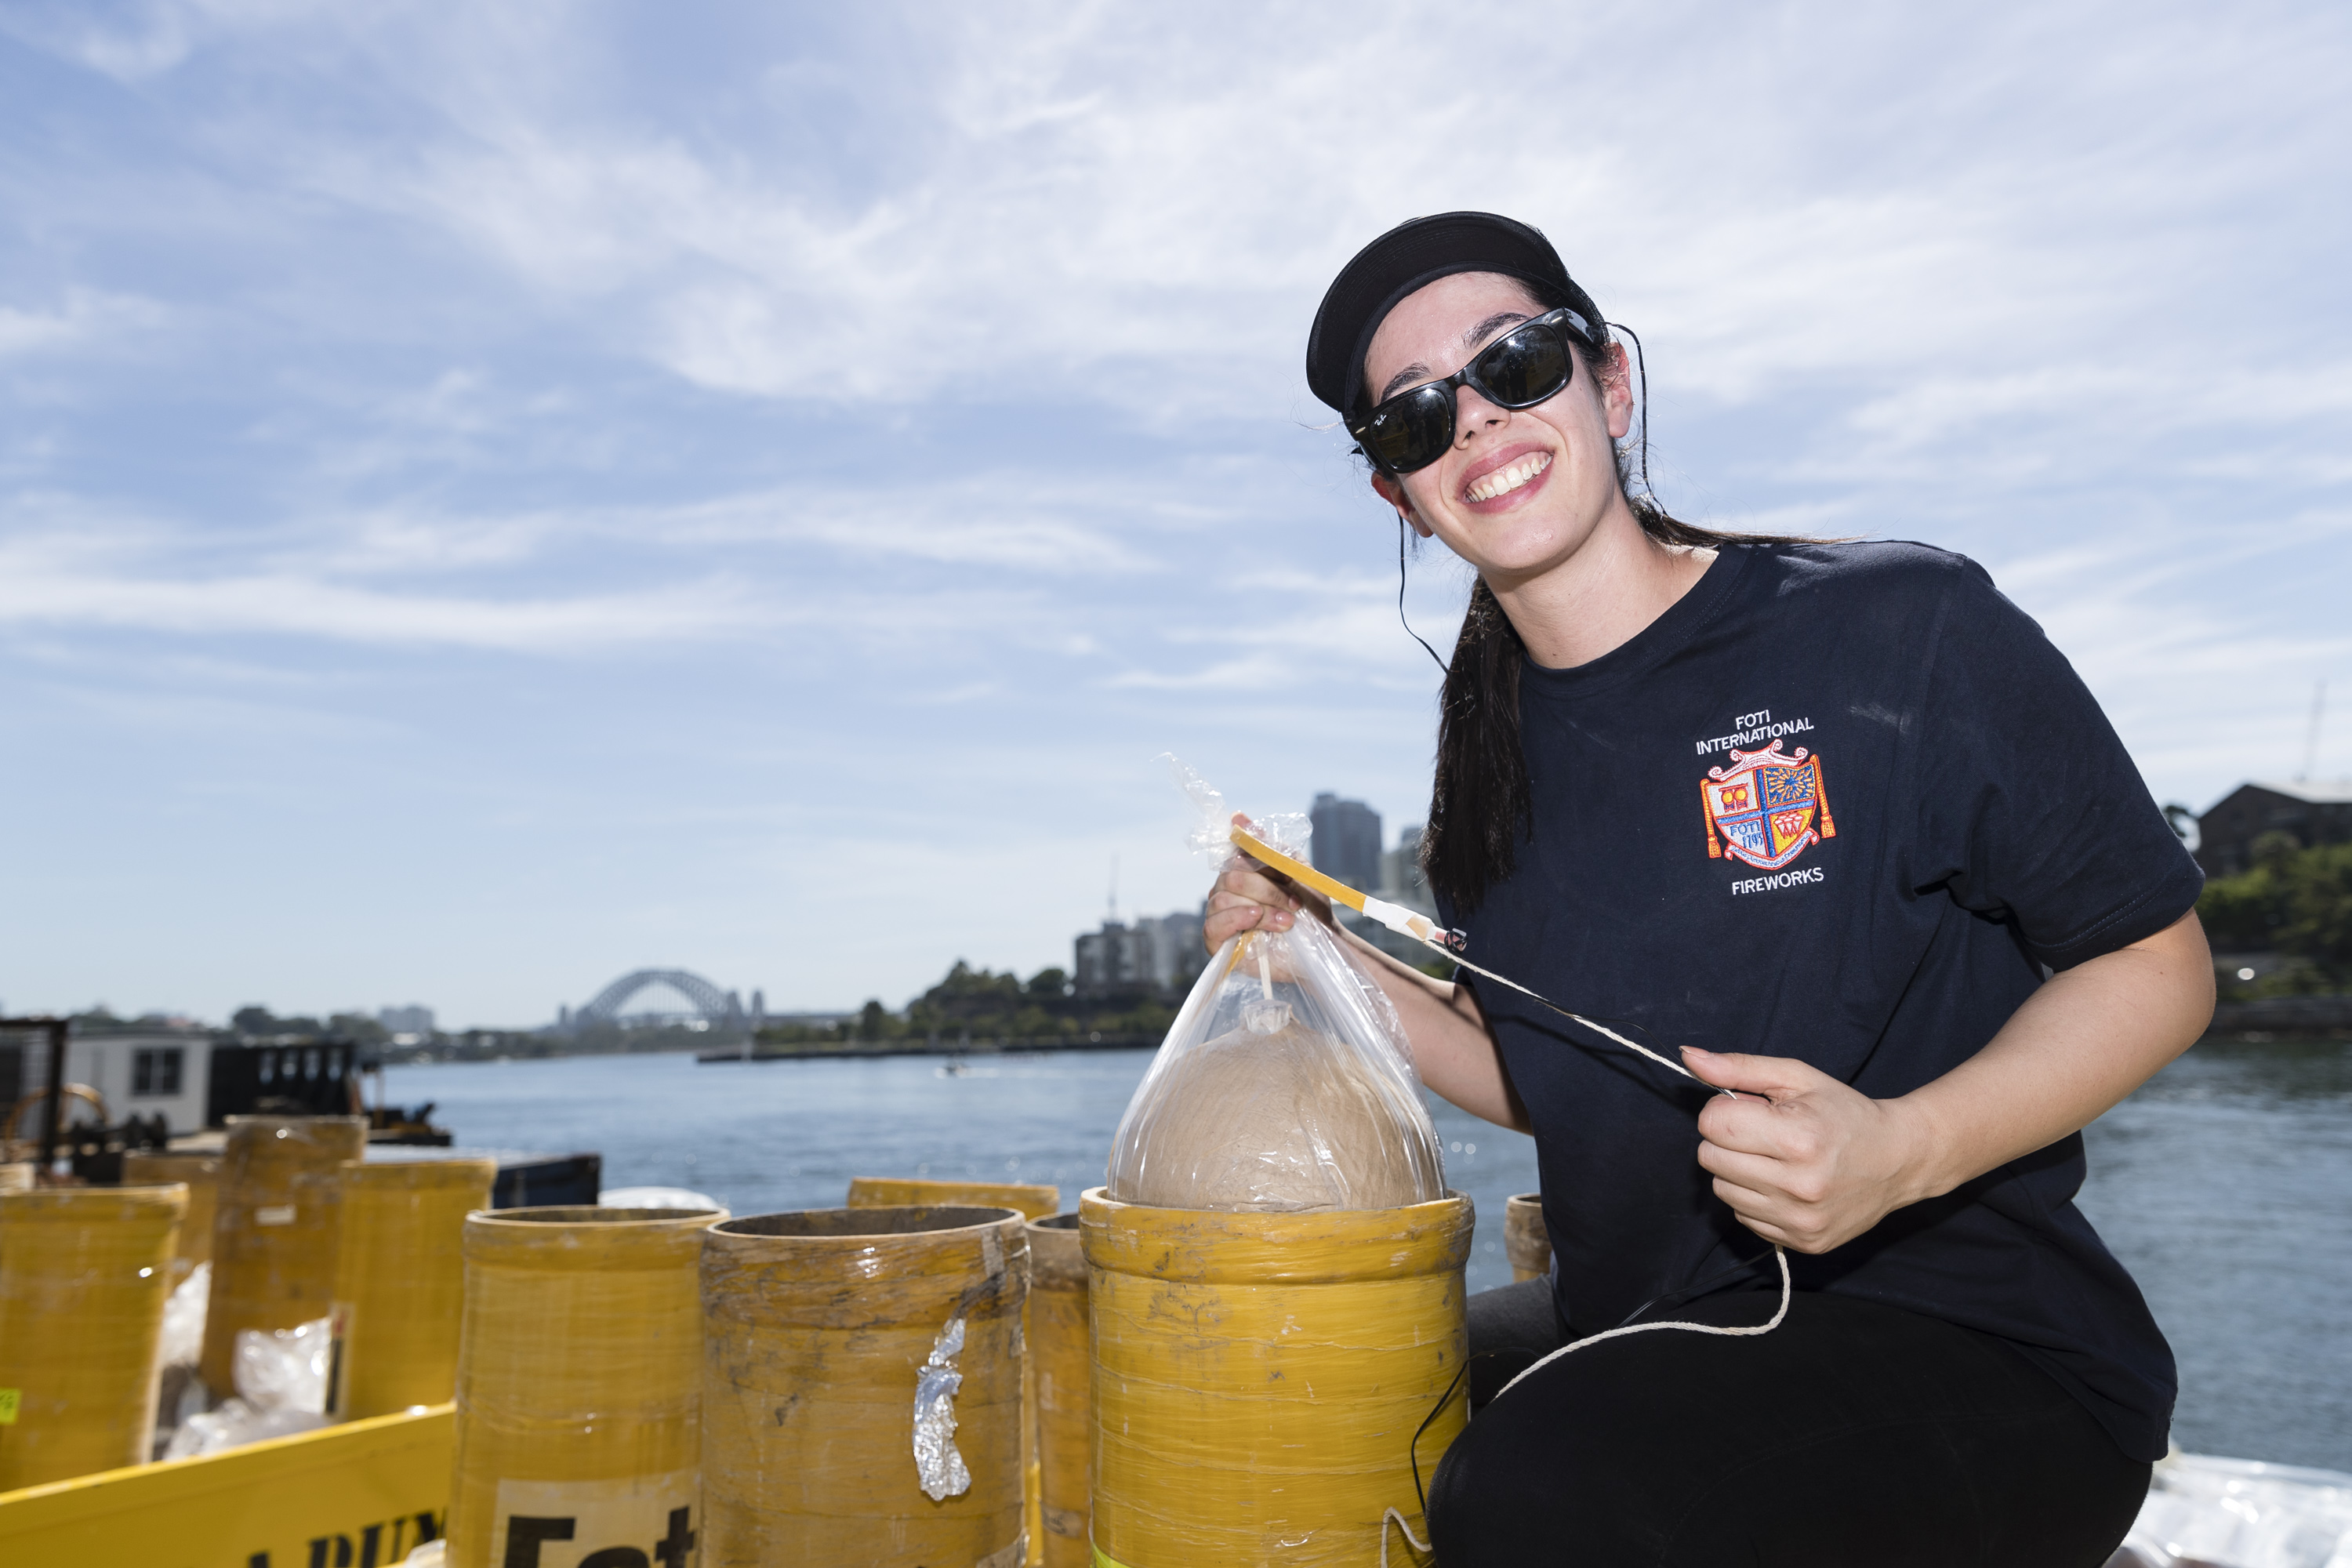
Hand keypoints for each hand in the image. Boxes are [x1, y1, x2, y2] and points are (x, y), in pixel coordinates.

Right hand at [1202, 813, 1334, 952]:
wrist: (1324, 947)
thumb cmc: (1311, 908)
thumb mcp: (1295, 869)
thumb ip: (1267, 846)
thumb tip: (1235, 817)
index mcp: (1243, 869)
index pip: (1234, 851)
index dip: (1259, 861)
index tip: (1285, 874)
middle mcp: (1227, 889)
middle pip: (1231, 875)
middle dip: (1267, 890)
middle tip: (1293, 904)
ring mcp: (1221, 914)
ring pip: (1223, 898)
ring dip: (1261, 908)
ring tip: (1286, 922)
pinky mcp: (1217, 941)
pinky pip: (1212, 924)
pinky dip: (1237, 918)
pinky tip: (1256, 920)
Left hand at [1681, 1047, 1932, 1254]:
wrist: (1899, 1160)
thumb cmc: (1844, 1113)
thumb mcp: (1796, 1078)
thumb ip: (1738, 1067)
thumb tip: (1688, 1056)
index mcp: (1798, 1138)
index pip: (1713, 1125)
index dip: (1723, 1111)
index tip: (1750, 1108)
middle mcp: (1799, 1185)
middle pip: (1710, 1159)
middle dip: (1727, 1140)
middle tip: (1763, 1134)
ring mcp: (1801, 1220)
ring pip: (1722, 1191)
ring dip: (1738, 1171)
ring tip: (1775, 1159)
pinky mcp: (1803, 1244)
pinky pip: (1744, 1218)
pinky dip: (1756, 1198)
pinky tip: (1785, 1185)